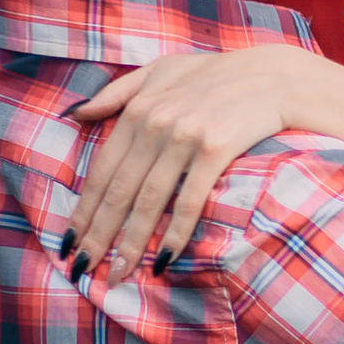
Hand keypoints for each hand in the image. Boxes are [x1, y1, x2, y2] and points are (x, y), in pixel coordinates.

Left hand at [66, 48, 303, 271]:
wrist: (274, 75)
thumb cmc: (215, 74)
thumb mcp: (160, 70)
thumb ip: (116, 92)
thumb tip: (74, 114)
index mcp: (138, 109)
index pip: (102, 169)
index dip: (83, 209)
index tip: (70, 241)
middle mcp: (156, 124)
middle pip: (120, 191)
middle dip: (99, 234)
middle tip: (85, 268)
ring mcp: (184, 137)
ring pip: (149, 201)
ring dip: (131, 242)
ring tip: (119, 273)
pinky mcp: (214, 150)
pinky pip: (189, 200)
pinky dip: (176, 233)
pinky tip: (164, 259)